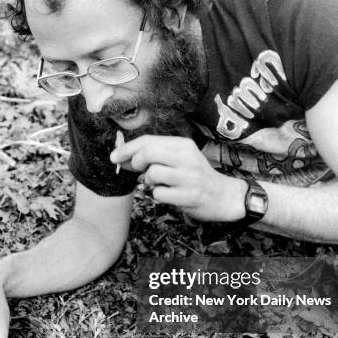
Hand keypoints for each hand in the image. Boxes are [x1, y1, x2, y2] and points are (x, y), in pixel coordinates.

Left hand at [110, 135, 247, 221]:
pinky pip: (159, 194)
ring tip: (160, 184)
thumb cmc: (194, 177)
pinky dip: (158, 196)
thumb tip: (120, 157)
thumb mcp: (179, 159)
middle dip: (135, 162)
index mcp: (183, 145)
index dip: (127, 149)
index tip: (114, 157)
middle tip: (137, 170)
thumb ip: (154, 155)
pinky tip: (170, 195)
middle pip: (148, 153)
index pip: (148, 141)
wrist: (223, 196)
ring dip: (150, 182)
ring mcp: (189, 177)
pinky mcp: (190, 195)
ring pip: (152, 174)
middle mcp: (187, 157)